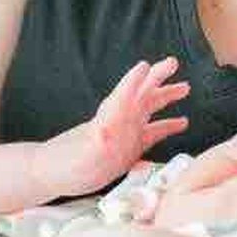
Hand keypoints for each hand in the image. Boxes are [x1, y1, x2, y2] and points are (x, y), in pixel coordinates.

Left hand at [38, 58, 188, 198]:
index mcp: (108, 120)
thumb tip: (103, 131)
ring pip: (148, 109)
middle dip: (156, 78)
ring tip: (185, 87)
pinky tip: (182, 122)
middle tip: (172, 63)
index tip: (146, 66)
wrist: (51, 173)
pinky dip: (167, 126)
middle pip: (140, 94)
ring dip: (165, 97)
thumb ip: (94, 145)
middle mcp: (118, 122)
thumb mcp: (81, 156)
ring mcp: (125, 133)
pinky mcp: (129, 147)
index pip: (123, 95)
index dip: (134, 80)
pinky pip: (152, 132)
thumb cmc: (64, 164)